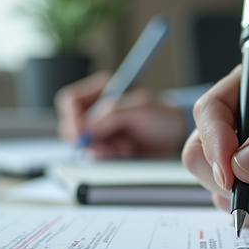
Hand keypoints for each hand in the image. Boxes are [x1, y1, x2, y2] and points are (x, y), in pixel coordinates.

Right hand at [55, 72, 186, 157]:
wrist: (178, 136)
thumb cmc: (164, 116)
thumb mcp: (142, 109)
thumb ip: (113, 113)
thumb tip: (88, 128)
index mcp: (102, 90)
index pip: (70, 101)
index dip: (72, 117)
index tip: (83, 133)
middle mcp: (96, 109)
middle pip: (71, 126)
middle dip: (89, 139)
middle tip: (108, 147)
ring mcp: (100, 130)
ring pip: (82, 144)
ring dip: (100, 150)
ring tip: (125, 148)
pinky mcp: (106, 147)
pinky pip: (94, 156)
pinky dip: (106, 158)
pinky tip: (125, 153)